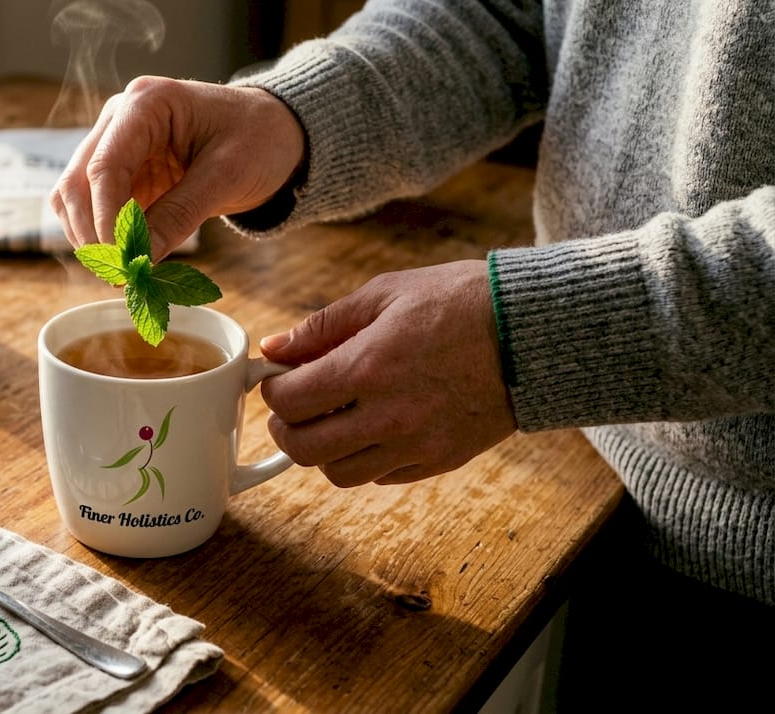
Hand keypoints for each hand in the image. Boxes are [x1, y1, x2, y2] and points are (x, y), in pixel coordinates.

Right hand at [50, 76, 305, 260]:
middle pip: (77, 182)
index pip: (104, 166)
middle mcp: (120, 119)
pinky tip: (128, 260)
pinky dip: (104, 237)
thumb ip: (180, 215)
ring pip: (74, 198)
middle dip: (93, 234)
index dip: (106, 219)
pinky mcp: (122, 172)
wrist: (276, 135)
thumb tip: (140, 262)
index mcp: (146, 103)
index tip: (121, 262)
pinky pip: (95, 208)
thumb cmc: (259, 140)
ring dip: (91, 239)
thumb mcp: (227, 176)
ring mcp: (116, 145)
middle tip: (120, 277)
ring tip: (124, 273)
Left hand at [259, 260, 516, 486]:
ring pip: (339, 474)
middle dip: (287, 429)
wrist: (533, 332)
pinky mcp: (441, 461)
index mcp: (368, 367)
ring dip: (324, 450)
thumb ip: (322, 325)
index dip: (273, 391)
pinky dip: (364, 459)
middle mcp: (389, 415)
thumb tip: (274, 347)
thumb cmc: (459, 302)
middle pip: (305, 450)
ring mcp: (417, 444)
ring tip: (332, 419)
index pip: (290, 402)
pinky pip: (381, 478)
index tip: (279, 380)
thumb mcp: (384, 295)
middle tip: (293, 409)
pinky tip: (371, 428)